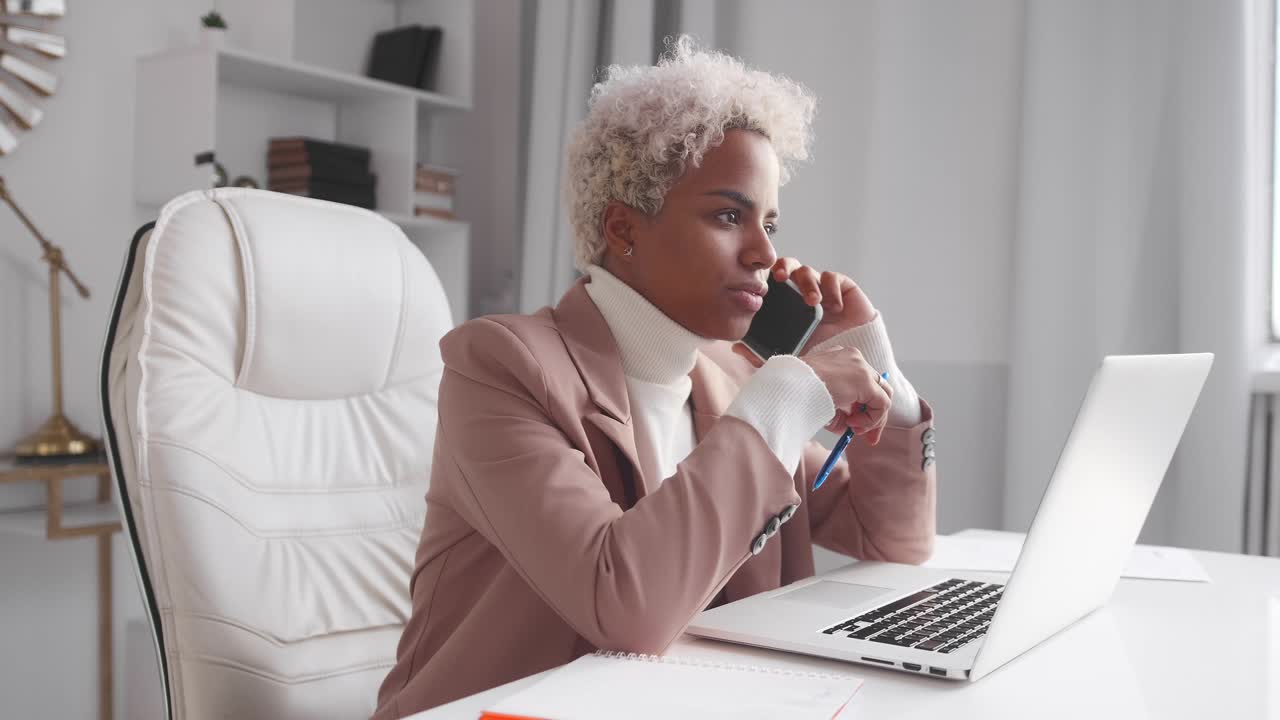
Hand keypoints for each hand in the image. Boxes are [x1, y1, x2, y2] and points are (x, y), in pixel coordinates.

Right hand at [730, 343, 892, 443]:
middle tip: (869, 438)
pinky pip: (881, 404)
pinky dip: (871, 419)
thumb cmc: (796, 393)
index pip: (864, 383)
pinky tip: (852, 424)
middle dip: (875, 416)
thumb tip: (851, 426)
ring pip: (882, 396)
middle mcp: (854, 359)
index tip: (857, 426)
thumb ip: (839, 409)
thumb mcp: (821, 400)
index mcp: (841, 359)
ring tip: (852, 429)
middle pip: (878, 388)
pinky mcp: (864, 379)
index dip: (864, 407)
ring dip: (871, 419)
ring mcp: (860, 367)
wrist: (786, 387)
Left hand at [770, 257, 875, 355]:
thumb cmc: (821, 346)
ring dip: (808, 285)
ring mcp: (820, 284)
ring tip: (813, 302)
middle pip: (788, 266)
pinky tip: (836, 307)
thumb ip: (766, 351)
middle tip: (781, 277)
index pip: (772, 279)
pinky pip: (832, 277)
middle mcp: (801, 287)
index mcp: (786, 298)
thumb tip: (738, 349)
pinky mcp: (841, 284)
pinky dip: (831, 290)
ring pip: (808, 272)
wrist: (853, 346)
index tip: (762, 284)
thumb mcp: (791, 350)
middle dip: (783, 267)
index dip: (765, 275)